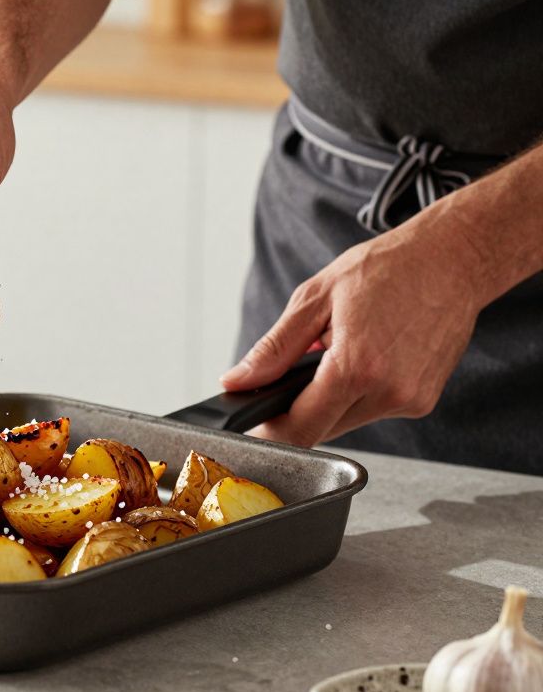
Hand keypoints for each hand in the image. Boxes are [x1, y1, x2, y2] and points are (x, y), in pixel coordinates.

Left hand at [220, 211, 487, 445]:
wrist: (453, 259)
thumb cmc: (388, 268)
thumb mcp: (315, 298)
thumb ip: (272, 349)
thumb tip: (237, 381)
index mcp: (356, 367)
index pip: (299, 429)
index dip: (268, 432)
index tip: (251, 426)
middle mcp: (388, 392)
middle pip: (321, 430)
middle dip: (296, 411)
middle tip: (290, 376)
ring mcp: (410, 400)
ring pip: (346, 422)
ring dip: (329, 401)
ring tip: (335, 355)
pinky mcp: (423, 401)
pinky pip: (373, 410)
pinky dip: (357, 394)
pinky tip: (365, 360)